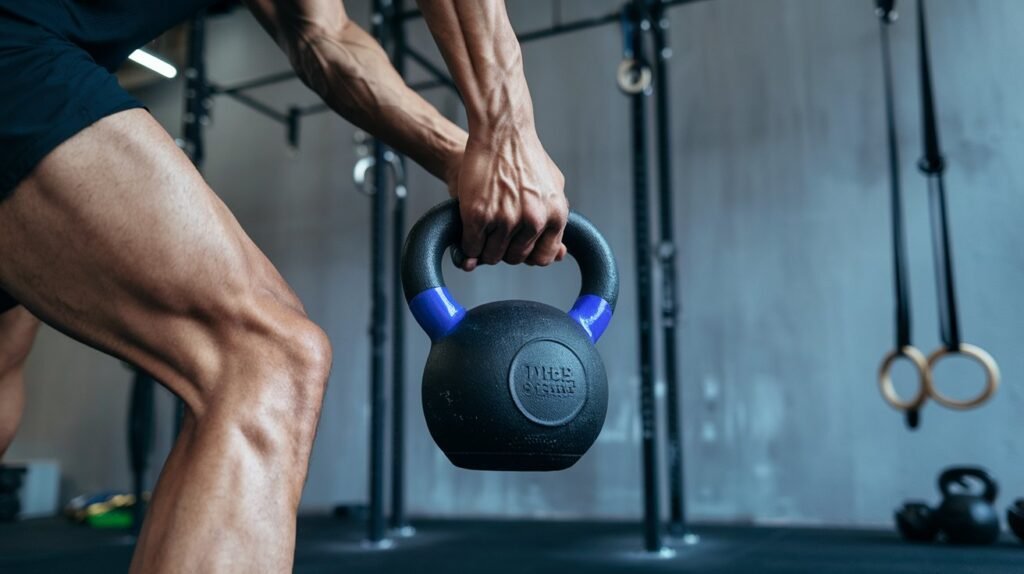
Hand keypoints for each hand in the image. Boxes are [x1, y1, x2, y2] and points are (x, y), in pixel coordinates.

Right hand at [453, 130, 567, 271]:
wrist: (500, 131)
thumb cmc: (525, 156)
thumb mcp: (552, 187)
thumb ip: (556, 222)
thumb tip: (561, 254)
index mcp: (555, 216)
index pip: (543, 257)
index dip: (528, 254)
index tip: (518, 245)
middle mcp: (533, 220)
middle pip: (515, 258)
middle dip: (504, 249)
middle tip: (496, 232)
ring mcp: (505, 219)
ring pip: (492, 255)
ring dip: (484, 248)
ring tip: (483, 230)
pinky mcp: (478, 215)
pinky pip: (471, 246)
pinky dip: (467, 245)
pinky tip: (469, 230)